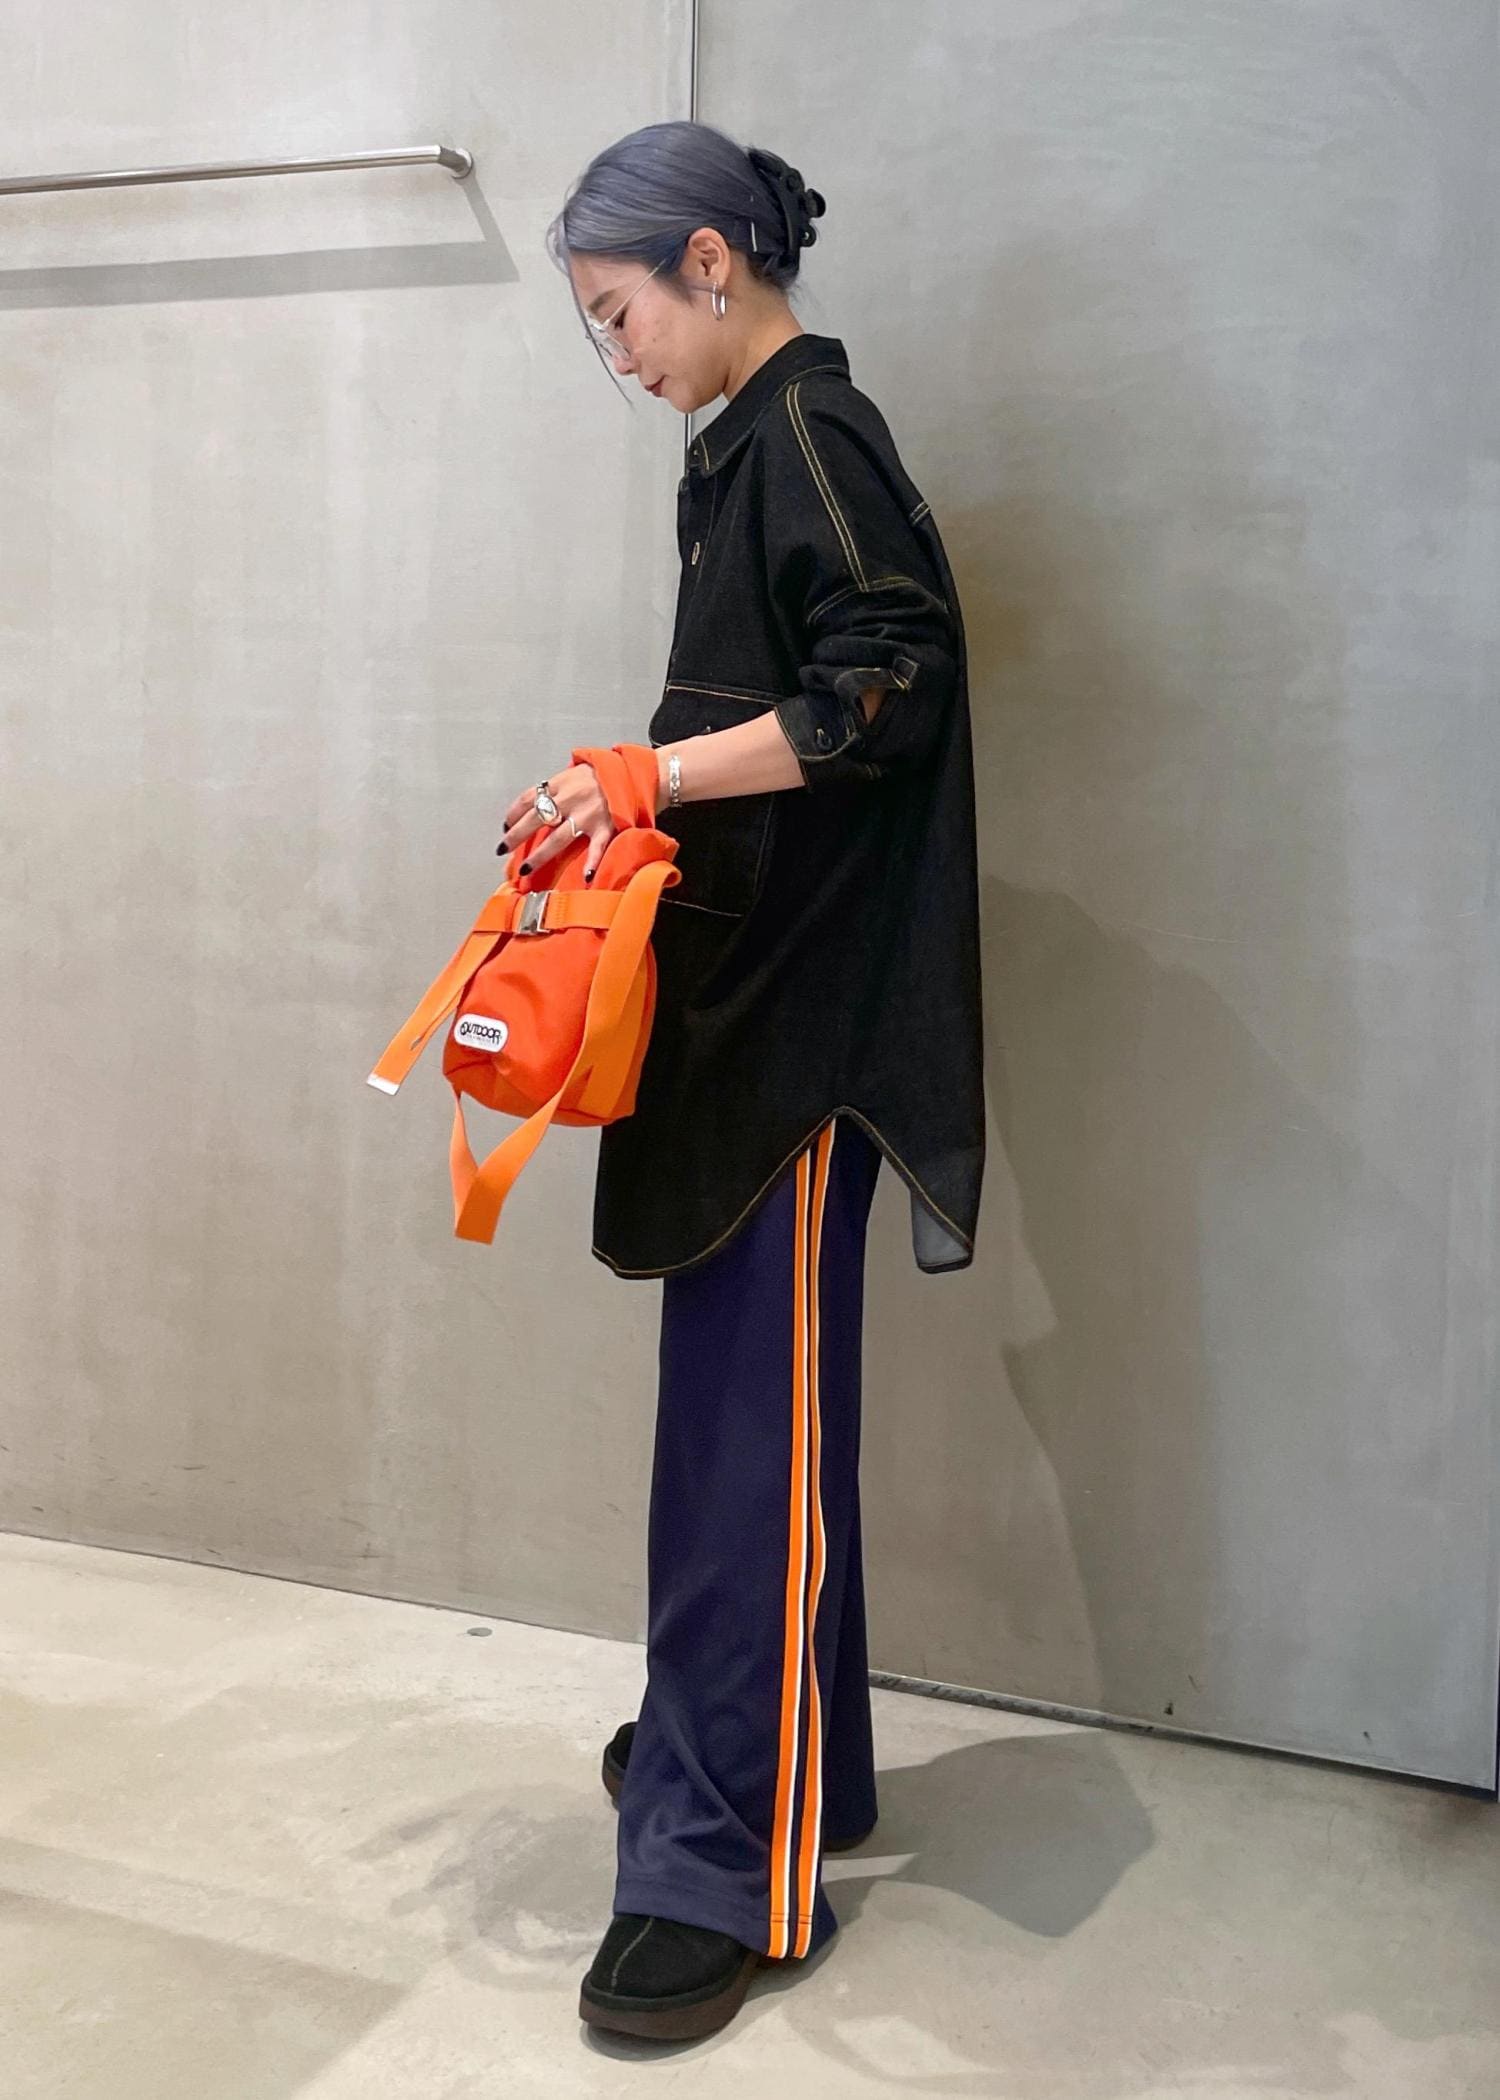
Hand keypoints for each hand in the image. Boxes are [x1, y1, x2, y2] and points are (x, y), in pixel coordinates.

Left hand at [498, 762, 616, 882]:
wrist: (631, 773)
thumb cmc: (600, 774)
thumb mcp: (573, 772)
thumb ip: (556, 787)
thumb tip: (533, 804)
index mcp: (560, 784)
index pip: (528, 799)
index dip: (513, 814)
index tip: (505, 826)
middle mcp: (570, 799)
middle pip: (535, 820)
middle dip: (516, 836)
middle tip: (502, 849)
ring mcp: (587, 816)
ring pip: (557, 839)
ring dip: (539, 856)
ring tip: (526, 869)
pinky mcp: (605, 827)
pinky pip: (596, 847)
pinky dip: (592, 862)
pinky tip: (585, 877)